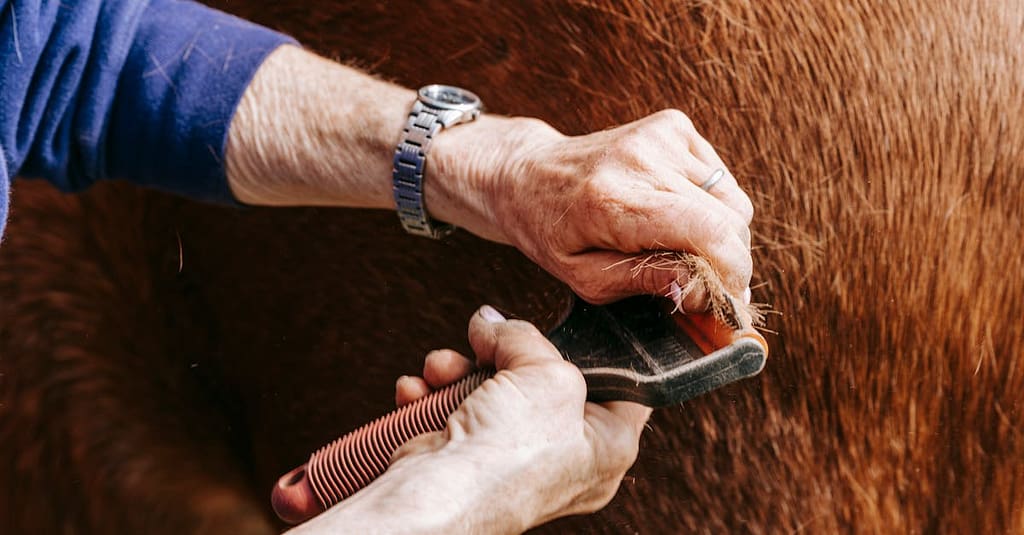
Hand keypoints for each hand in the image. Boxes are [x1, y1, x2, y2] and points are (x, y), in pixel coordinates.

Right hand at [391, 305, 650, 531]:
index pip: (618, 386)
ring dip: (459, 371)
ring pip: (493, 391)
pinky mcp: (471, 459)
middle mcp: (566, 457)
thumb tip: (493, 323)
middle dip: (504, 355)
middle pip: (543, 380)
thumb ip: (526, 337)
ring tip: (443, 367)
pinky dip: (436, 395)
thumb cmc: (511, 455)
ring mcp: (515, 460)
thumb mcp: (548, 373)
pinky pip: (458, 411)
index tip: (565, 327)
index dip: (592, 351)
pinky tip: (421, 389)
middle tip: (491, 342)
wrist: (440, 498)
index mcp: (608, 445)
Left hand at [432, 111, 752, 306]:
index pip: (706, 233)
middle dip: (730, 264)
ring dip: (721, 236)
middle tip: (708, 287)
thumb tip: (707, 292)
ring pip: (734, 203)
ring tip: (681, 247)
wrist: (527, 173)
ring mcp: (661, 136)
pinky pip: (721, 181)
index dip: (731, 274)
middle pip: (729, 220)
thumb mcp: (585, 279)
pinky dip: (712, 207)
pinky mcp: (673, 125)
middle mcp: (641, 159)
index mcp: (613, 200)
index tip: (728, 303)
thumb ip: (647, 282)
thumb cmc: (552, 233)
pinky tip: (674, 214)